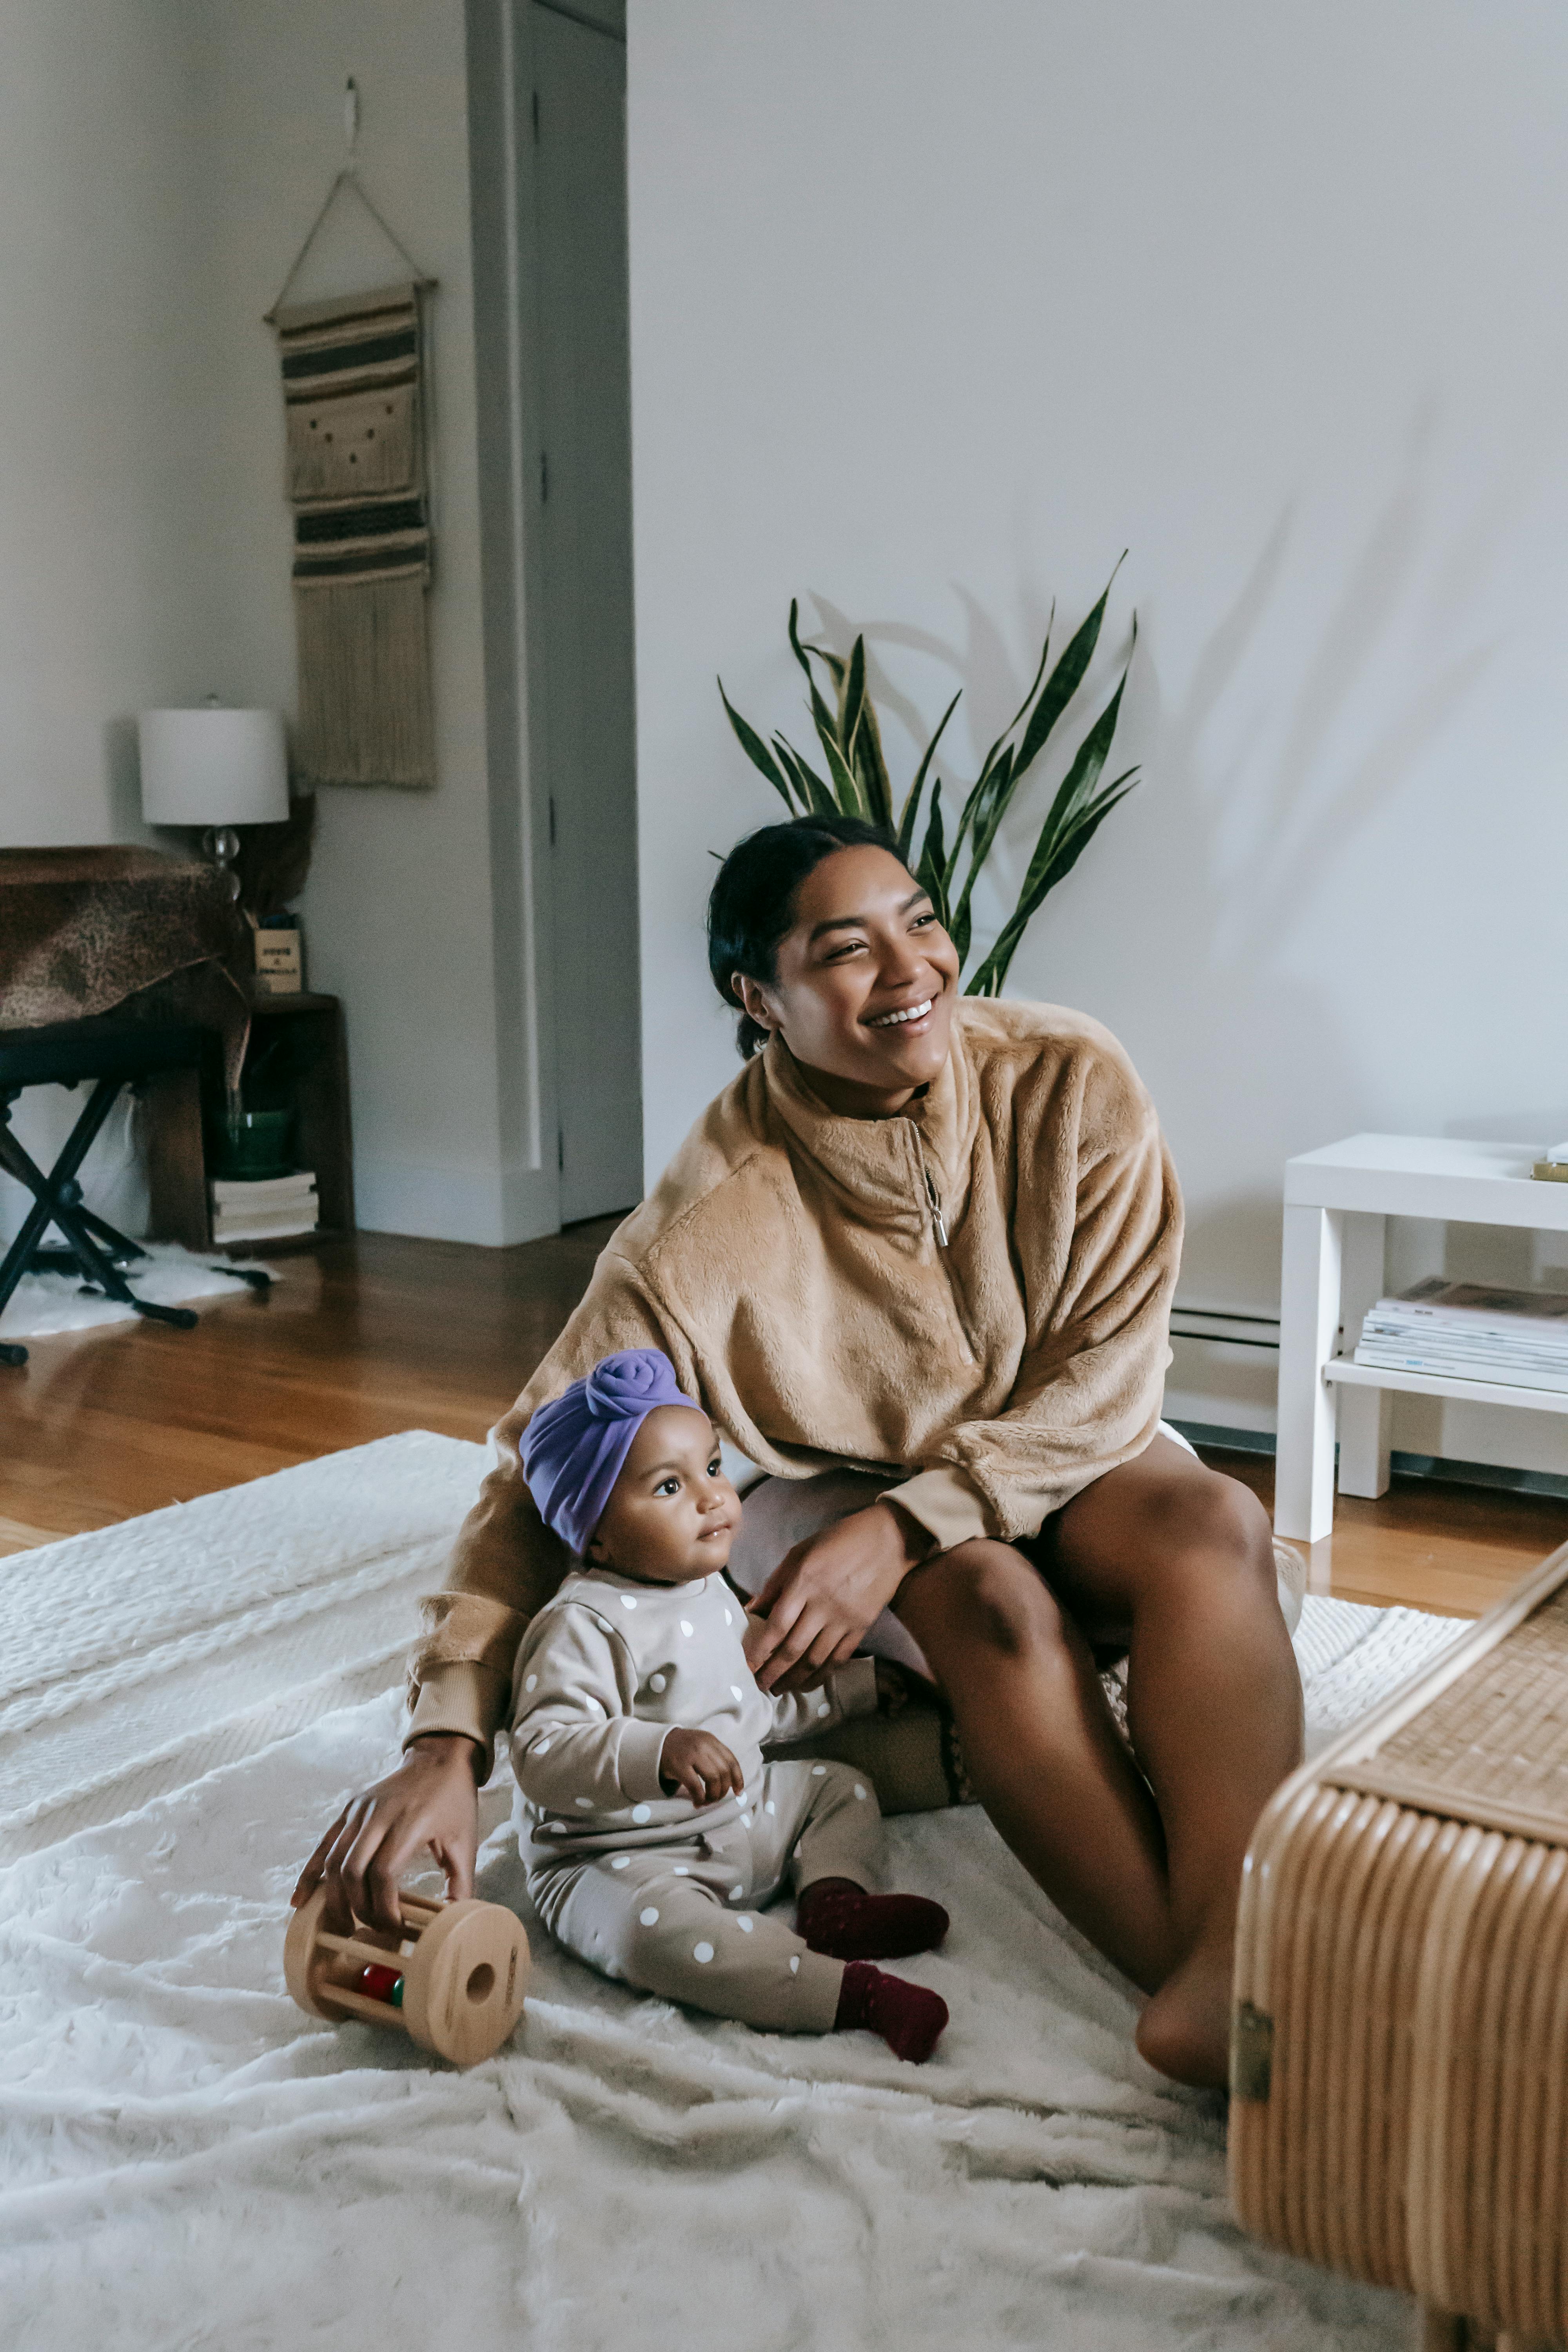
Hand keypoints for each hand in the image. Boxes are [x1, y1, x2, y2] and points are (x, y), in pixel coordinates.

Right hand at [291, 1733, 483, 1935]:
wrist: (440, 1758)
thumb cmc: (454, 1803)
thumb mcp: (465, 1842)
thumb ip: (461, 1884)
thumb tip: (450, 1923)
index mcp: (409, 1822)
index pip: (383, 1874)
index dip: (384, 1908)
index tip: (394, 1929)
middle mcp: (379, 1814)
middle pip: (353, 1871)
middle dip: (357, 1909)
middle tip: (367, 1933)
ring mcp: (360, 1810)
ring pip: (334, 1860)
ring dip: (333, 1898)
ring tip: (340, 1927)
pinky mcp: (349, 1809)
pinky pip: (324, 1845)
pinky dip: (310, 1873)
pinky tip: (301, 1899)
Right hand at [659, 1726, 744, 1803]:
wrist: (656, 1744)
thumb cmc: (682, 1750)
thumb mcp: (701, 1745)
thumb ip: (715, 1758)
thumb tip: (732, 1783)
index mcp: (711, 1740)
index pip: (732, 1760)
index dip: (738, 1779)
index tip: (738, 1792)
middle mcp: (703, 1745)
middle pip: (724, 1772)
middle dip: (723, 1790)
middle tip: (716, 1798)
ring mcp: (691, 1754)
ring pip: (713, 1778)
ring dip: (713, 1795)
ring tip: (707, 1801)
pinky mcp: (679, 1765)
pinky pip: (696, 1786)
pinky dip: (700, 1798)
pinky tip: (697, 1802)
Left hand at [742, 1501, 921, 1693]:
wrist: (888, 1540)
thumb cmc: (837, 1541)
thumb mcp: (799, 1553)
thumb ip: (774, 1584)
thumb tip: (749, 1611)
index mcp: (804, 1581)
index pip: (777, 1625)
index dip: (760, 1650)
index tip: (747, 1666)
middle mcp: (823, 1604)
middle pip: (794, 1648)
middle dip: (773, 1671)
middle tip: (759, 1685)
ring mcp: (845, 1619)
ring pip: (815, 1660)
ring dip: (794, 1679)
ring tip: (778, 1689)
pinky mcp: (862, 1627)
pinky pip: (839, 1659)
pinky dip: (821, 1675)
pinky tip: (807, 1684)